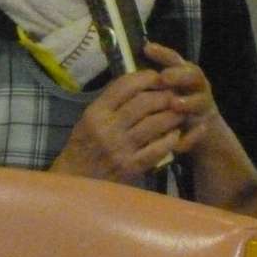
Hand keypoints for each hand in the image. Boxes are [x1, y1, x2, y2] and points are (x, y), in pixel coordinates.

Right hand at [51, 66, 182, 183]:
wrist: (77, 179)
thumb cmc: (83, 146)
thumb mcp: (89, 119)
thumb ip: (110, 103)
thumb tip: (138, 84)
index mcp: (96, 112)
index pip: (124, 86)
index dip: (146, 77)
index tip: (157, 77)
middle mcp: (108, 128)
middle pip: (144, 103)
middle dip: (164, 95)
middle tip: (174, 95)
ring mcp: (121, 148)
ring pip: (155, 124)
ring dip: (172, 116)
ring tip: (179, 112)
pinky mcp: (132, 167)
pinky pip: (158, 149)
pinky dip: (170, 139)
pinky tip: (175, 134)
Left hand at [143, 42, 219, 153]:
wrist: (196, 130)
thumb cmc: (168, 104)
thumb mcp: (158, 90)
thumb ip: (146, 81)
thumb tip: (123, 71)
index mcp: (181, 72)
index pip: (173, 58)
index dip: (162, 53)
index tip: (147, 48)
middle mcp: (195, 85)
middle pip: (192, 74)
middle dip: (178, 75)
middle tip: (164, 77)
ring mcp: (203, 104)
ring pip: (201, 100)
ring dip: (189, 102)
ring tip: (175, 104)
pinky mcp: (205, 125)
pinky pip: (200, 129)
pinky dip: (192, 133)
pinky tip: (183, 136)